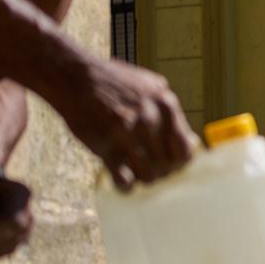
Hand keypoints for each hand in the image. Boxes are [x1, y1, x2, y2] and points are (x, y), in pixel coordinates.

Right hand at [52, 58, 197, 189]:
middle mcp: (150, 120)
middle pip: (168, 165)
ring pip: (149, 175)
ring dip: (144, 179)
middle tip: (150, 169)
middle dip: (161, 172)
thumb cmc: (113, 83)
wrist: (74, 77)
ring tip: (136, 173)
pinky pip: (124, 180)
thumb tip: (190, 140)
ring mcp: (127, 134)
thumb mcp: (150, 86)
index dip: (179, 162)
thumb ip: (169, 110)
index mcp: (165, 105)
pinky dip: (125, 186)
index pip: (185, 150)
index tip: (169, 163)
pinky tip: (122, 180)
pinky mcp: (105, 147)